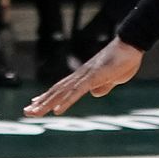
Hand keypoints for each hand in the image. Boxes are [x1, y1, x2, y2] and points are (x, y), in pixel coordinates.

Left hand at [23, 37, 141, 118]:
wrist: (132, 44)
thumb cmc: (125, 59)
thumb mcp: (115, 78)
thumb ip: (104, 85)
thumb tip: (95, 93)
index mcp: (85, 76)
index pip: (62, 87)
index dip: (48, 95)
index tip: (35, 102)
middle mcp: (81, 75)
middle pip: (57, 90)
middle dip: (42, 102)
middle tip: (26, 111)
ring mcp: (86, 76)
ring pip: (63, 92)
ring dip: (47, 103)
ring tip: (33, 113)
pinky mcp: (94, 77)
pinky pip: (77, 92)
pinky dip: (66, 102)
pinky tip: (57, 111)